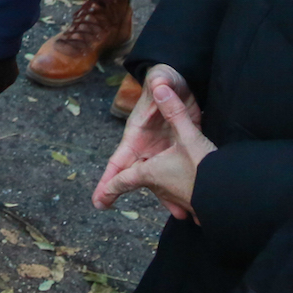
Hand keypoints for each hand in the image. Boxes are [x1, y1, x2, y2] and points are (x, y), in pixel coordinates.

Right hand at [95, 75, 214, 220]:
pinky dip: (181, 189)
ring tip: (180, 214)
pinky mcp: (180, 150)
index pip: (119, 160)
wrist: (179, 83)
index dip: (109, 180)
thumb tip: (158, 81)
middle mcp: (146, 147)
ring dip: (166, 196)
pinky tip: (193, 202)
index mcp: (137, 134)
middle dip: (123, 193)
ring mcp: (162, 150)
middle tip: (107, 208)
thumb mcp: (162, 78)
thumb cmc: (165, 80)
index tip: (99, 199)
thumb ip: (160, 80)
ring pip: (158, 180)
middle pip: (136, 176)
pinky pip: (177, 173)